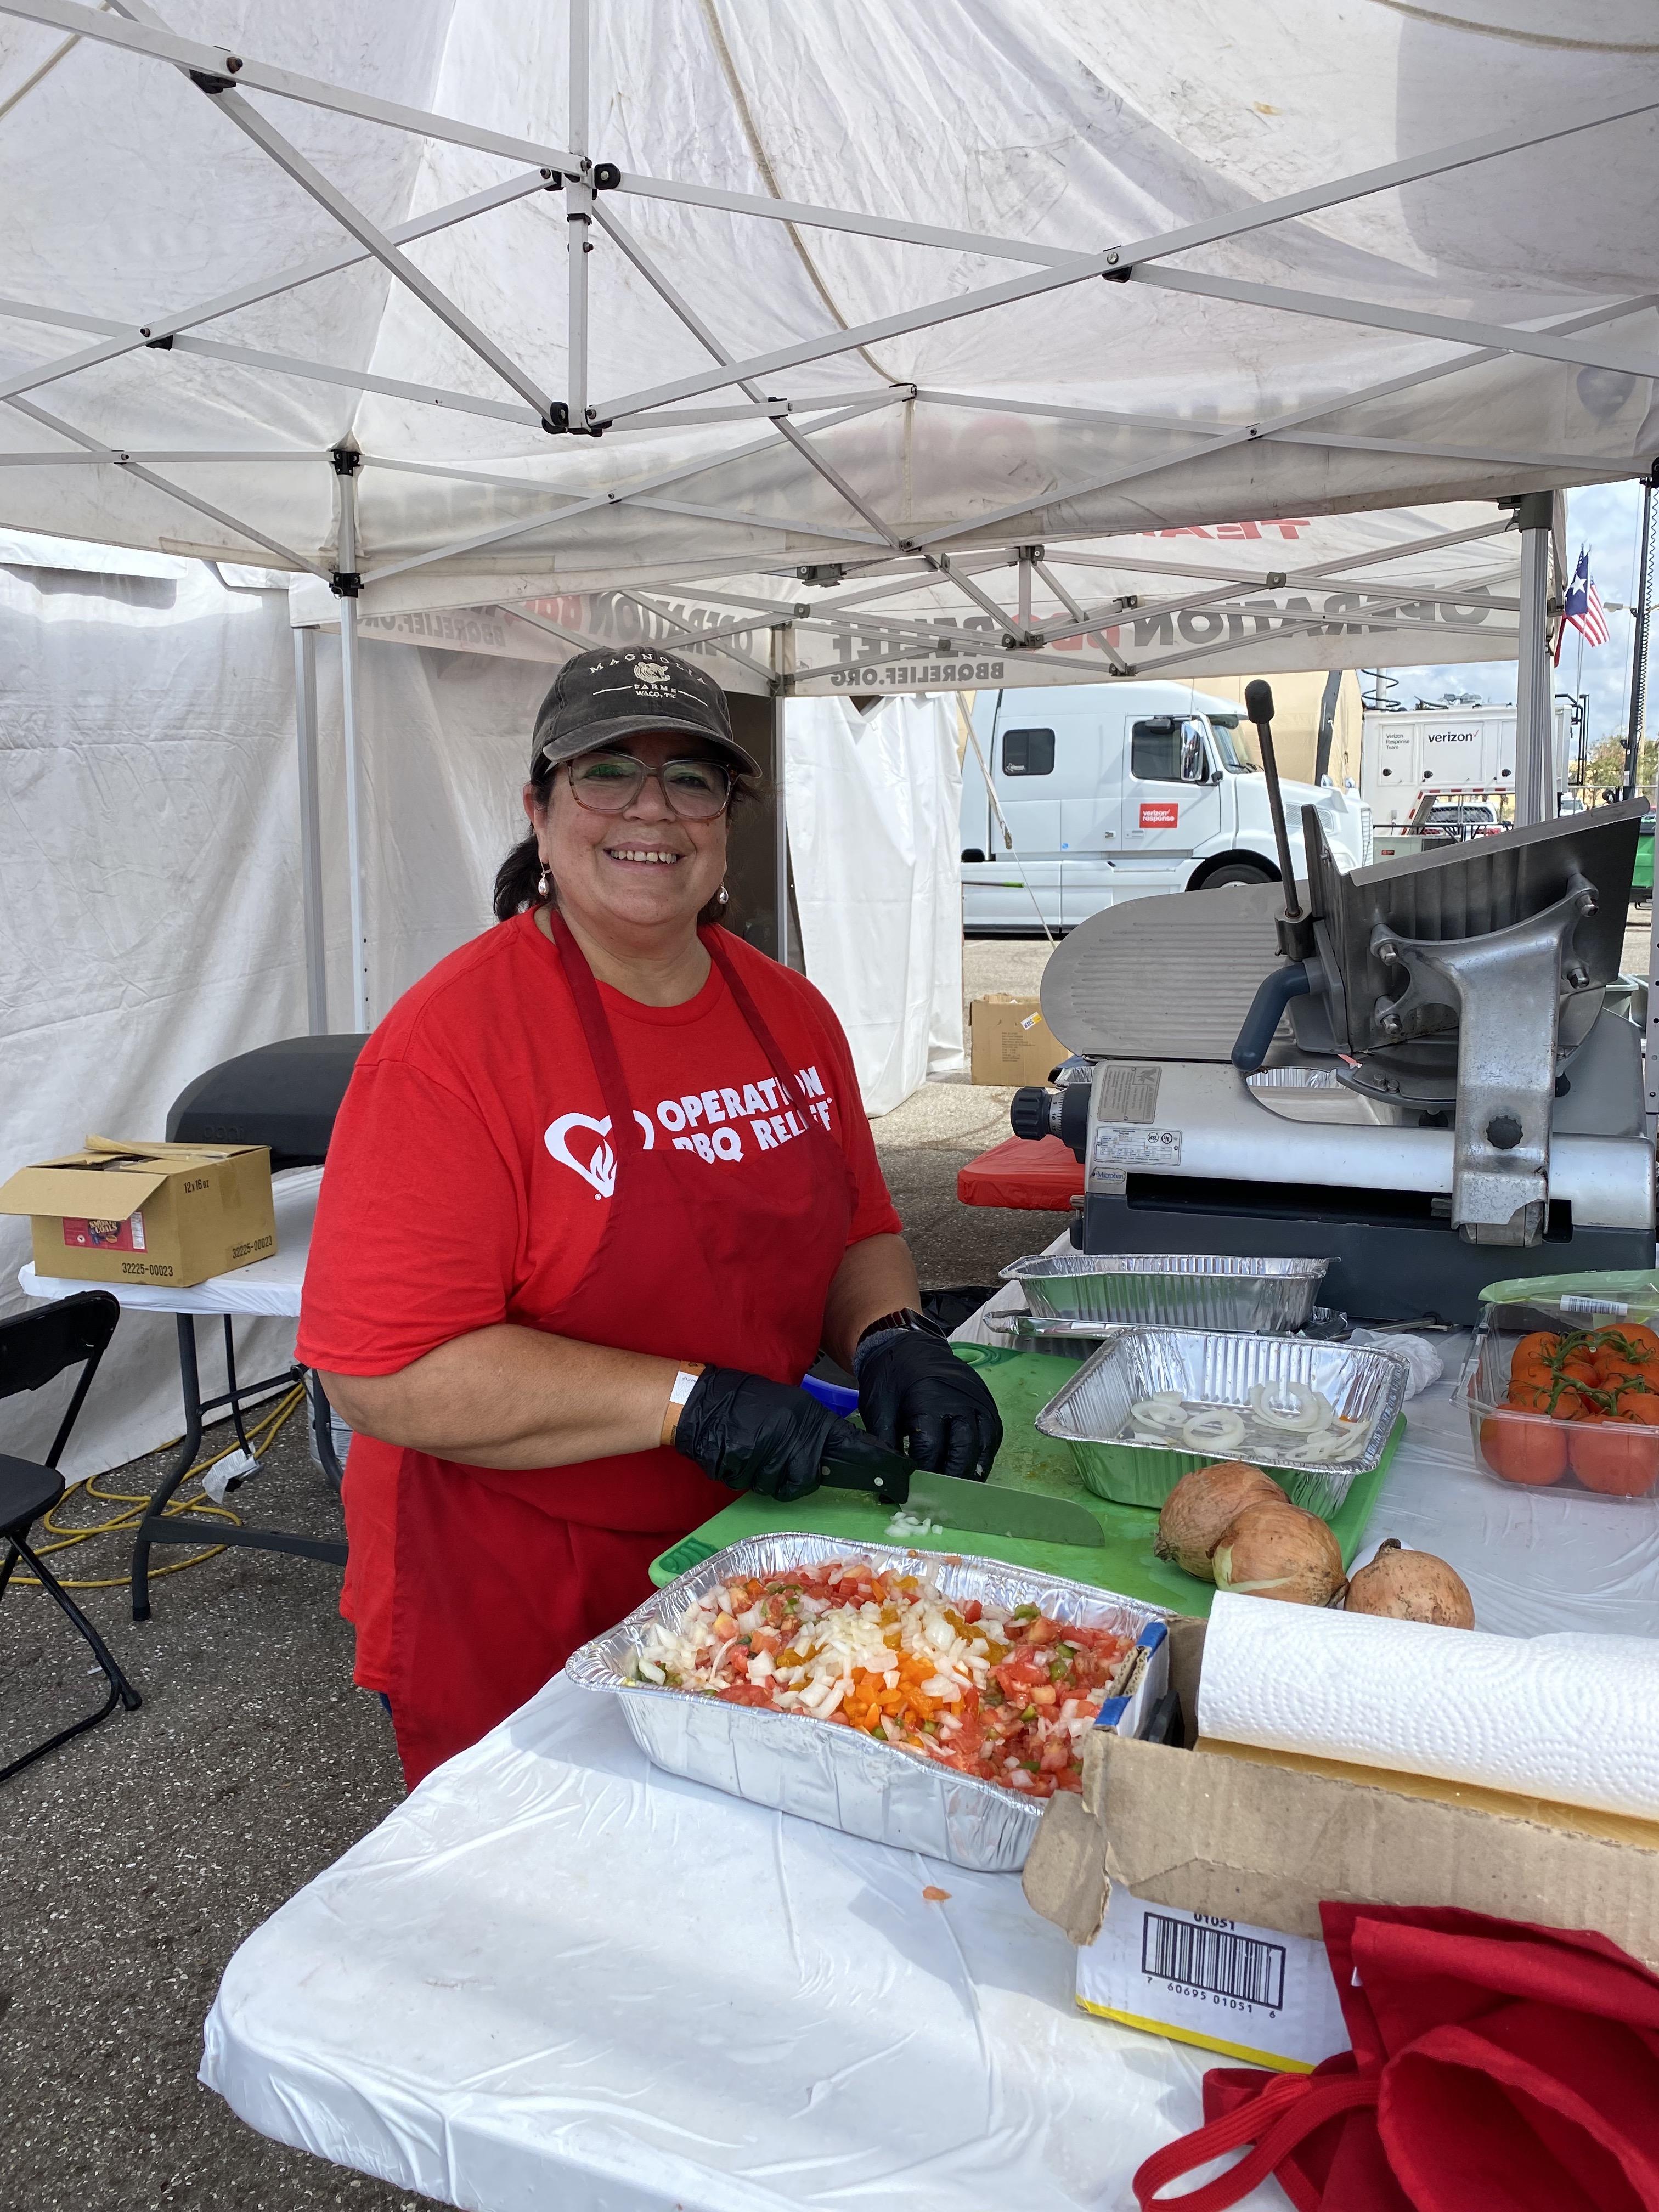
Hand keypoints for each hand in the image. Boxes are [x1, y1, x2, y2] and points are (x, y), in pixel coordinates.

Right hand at [672, 1367, 892, 1501]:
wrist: (704, 1401)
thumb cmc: (749, 1400)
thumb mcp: (792, 1405)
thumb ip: (814, 1429)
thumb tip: (833, 1455)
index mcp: (808, 1420)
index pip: (851, 1445)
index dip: (875, 1462)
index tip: (900, 1475)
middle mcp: (792, 1440)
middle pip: (808, 1480)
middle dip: (797, 1477)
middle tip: (782, 1460)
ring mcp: (767, 1457)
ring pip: (780, 1488)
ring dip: (771, 1478)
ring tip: (756, 1453)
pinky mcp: (743, 1470)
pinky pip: (755, 1487)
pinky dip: (749, 1477)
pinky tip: (741, 1456)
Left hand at [855, 1332, 1002, 1480]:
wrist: (909, 1344)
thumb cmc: (891, 1377)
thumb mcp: (879, 1409)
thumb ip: (887, 1446)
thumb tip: (891, 1482)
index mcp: (930, 1402)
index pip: (932, 1451)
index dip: (922, 1475)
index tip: (913, 1492)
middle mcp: (961, 1402)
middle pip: (963, 1452)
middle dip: (951, 1478)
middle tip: (937, 1497)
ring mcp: (979, 1401)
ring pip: (983, 1447)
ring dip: (971, 1471)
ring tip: (955, 1490)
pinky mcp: (987, 1402)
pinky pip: (992, 1436)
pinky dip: (982, 1456)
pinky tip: (968, 1468)